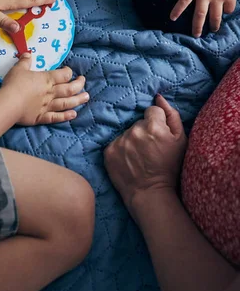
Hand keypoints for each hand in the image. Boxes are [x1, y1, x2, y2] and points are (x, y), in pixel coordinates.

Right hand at [2, 53, 88, 125]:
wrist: (9, 103)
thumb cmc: (14, 84)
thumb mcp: (18, 69)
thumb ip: (24, 61)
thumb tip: (28, 54)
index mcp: (46, 79)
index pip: (63, 74)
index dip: (68, 72)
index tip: (69, 71)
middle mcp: (50, 93)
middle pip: (69, 89)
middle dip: (79, 85)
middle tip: (83, 81)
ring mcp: (48, 106)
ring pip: (66, 103)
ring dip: (78, 100)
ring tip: (86, 97)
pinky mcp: (42, 117)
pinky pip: (56, 117)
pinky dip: (65, 116)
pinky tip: (73, 115)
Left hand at [104, 95, 186, 218]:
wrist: (151, 193)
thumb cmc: (170, 168)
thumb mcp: (181, 141)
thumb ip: (172, 115)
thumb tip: (159, 97)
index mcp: (154, 126)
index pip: (152, 111)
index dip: (157, 123)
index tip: (158, 136)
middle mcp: (135, 131)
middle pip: (139, 122)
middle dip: (144, 131)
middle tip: (150, 149)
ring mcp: (120, 141)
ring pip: (127, 132)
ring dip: (132, 140)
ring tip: (139, 156)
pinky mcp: (108, 151)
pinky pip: (116, 142)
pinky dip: (121, 149)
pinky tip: (129, 160)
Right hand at [170, 0, 239, 36]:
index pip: (229, 8)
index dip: (227, 10)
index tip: (224, 11)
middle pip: (215, 16)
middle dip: (214, 25)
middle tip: (211, 30)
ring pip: (200, 14)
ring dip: (197, 26)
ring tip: (195, 35)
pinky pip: (183, 2)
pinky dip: (177, 10)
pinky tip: (172, 18)